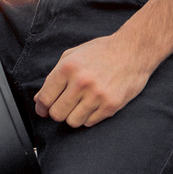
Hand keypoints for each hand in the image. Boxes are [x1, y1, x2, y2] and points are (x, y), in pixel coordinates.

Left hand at [34, 34, 152, 128]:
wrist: (133, 51)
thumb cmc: (101, 52)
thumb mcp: (73, 55)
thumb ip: (53, 76)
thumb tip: (39, 99)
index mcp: (68, 67)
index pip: (45, 98)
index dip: (41, 107)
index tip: (43, 110)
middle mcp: (81, 82)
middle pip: (57, 114)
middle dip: (57, 113)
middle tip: (63, 107)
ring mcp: (97, 95)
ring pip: (72, 121)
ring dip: (73, 116)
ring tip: (79, 105)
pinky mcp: (110, 105)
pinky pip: (90, 122)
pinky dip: (88, 117)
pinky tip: (93, 105)